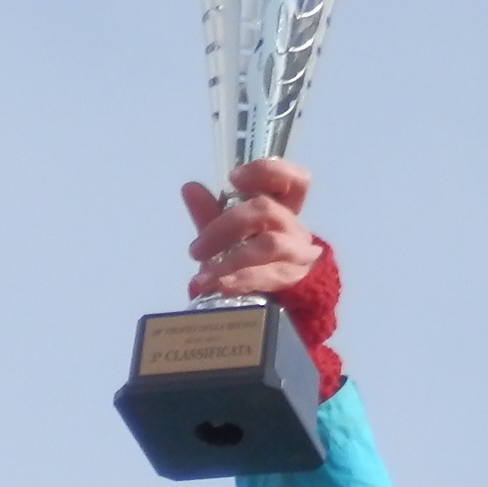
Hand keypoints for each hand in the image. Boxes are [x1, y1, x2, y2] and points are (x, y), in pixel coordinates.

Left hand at [181, 159, 322, 301]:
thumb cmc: (251, 269)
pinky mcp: (294, 283)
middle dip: (226, 225)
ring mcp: (298, 256)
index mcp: (284, 212)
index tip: (234, 178)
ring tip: (201, 277)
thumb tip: (189, 188)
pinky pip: (268, 276)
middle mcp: (295, 230)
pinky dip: (241, 279)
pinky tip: (218, 286)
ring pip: (269, 244)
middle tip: (196, 249)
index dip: (268, 172)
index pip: (293, 181)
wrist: (276, 314)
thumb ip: (211, 215)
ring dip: (230, 259)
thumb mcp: (230, 241)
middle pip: (267, 210)